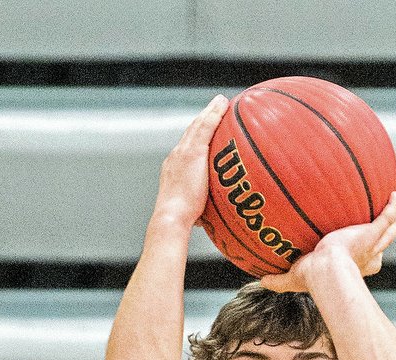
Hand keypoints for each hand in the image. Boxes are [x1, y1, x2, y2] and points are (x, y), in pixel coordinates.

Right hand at [152, 94, 229, 230]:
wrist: (171, 216)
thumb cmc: (181, 221)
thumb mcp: (191, 213)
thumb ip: (199, 211)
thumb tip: (204, 222)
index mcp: (174, 168)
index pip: (186, 147)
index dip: (195, 137)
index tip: (205, 130)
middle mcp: (176, 156)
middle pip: (191, 132)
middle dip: (202, 120)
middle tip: (215, 109)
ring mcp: (183, 152)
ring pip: (198, 125)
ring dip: (210, 111)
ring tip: (222, 101)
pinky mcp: (193, 152)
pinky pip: (206, 127)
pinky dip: (214, 114)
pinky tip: (224, 104)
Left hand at [260, 191, 395, 293]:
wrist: (327, 272)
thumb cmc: (314, 279)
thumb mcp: (293, 278)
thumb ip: (278, 280)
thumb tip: (260, 281)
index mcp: (352, 265)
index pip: (362, 260)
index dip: (365, 255)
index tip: (360, 247)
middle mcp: (366, 256)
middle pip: (381, 245)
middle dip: (384, 236)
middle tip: (385, 225)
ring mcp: (371, 244)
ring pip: (389, 231)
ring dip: (393, 221)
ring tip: (395, 207)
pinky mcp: (371, 234)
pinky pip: (386, 218)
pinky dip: (392, 207)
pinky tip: (394, 195)